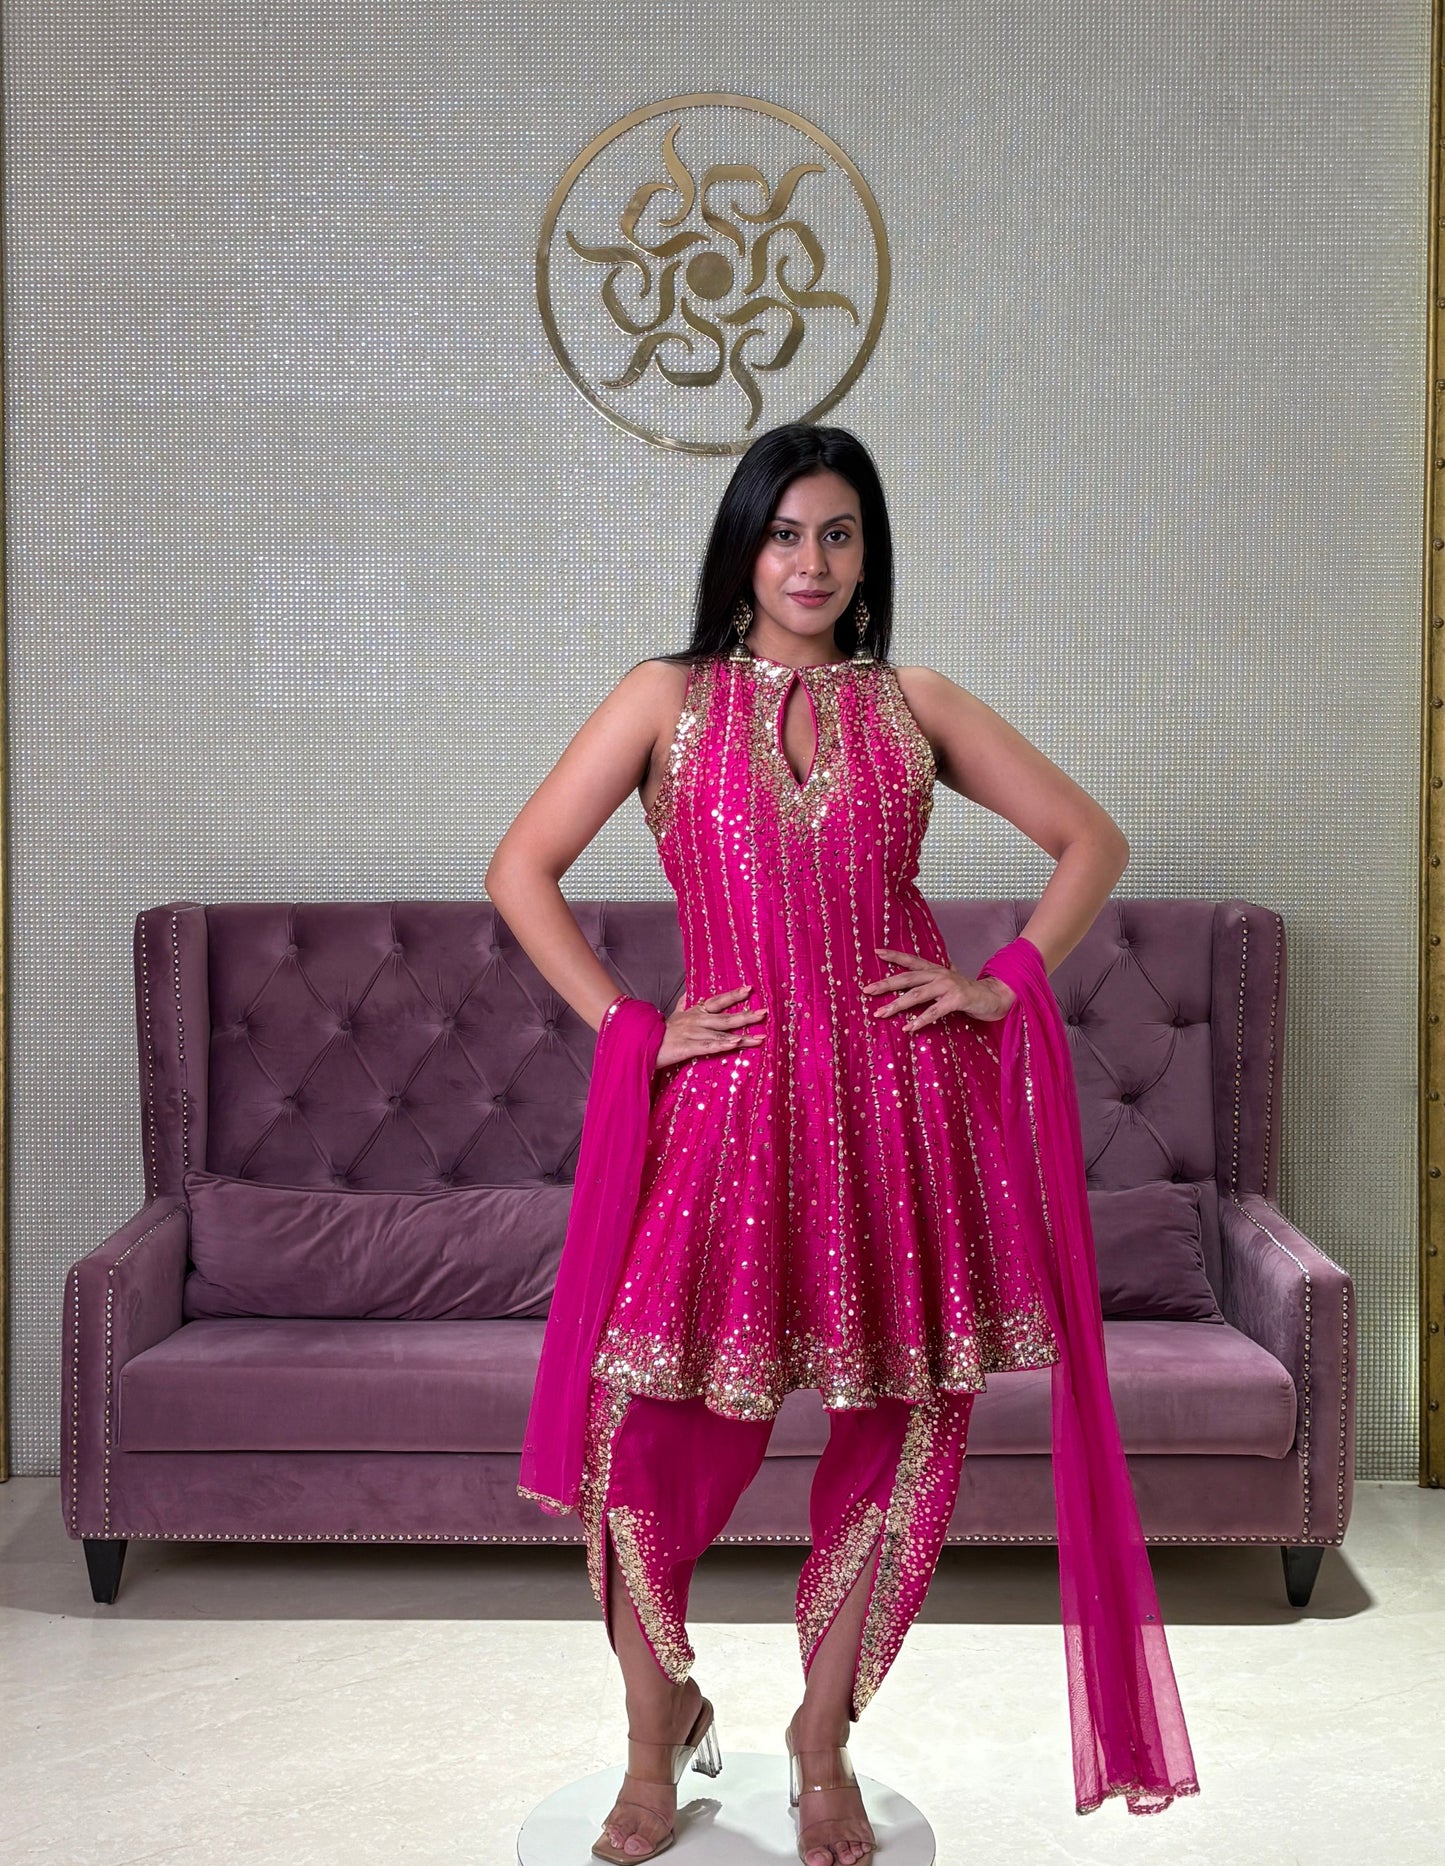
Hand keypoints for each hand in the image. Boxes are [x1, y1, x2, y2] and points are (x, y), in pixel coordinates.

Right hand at [655, 983, 768, 1070]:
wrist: (642, 1043)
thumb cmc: (660, 1030)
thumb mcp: (674, 1014)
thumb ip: (684, 1002)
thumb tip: (689, 990)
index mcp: (695, 1012)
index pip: (717, 1001)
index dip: (733, 995)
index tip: (749, 989)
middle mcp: (697, 1021)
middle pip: (726, 1018)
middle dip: (746, 1016)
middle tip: (764, 1012)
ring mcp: (693, 1034)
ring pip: (722, 1034)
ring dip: (742, 1036)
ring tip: (760, 1037)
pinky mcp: (688, 1047)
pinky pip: (709, 1046)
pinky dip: (723, 1045)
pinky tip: (736, 1045)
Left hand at [862, 946, 1015, 1030]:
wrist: (995, 997)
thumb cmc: (968, 993)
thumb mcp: (947, 984)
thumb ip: (931, 983)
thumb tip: (913, 987)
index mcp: (935, 970)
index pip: (911, 960)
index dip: (894, 956)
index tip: (876, 952)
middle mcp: (939, 975)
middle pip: (907, 978)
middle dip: (885, 984)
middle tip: (867, 990)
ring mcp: (948, 986)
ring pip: (916, 995)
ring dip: (897, 1005)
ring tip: (880, 1013)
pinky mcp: (957, 1000)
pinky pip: (935, 1011)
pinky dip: (920, 1020)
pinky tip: (909, 1028)